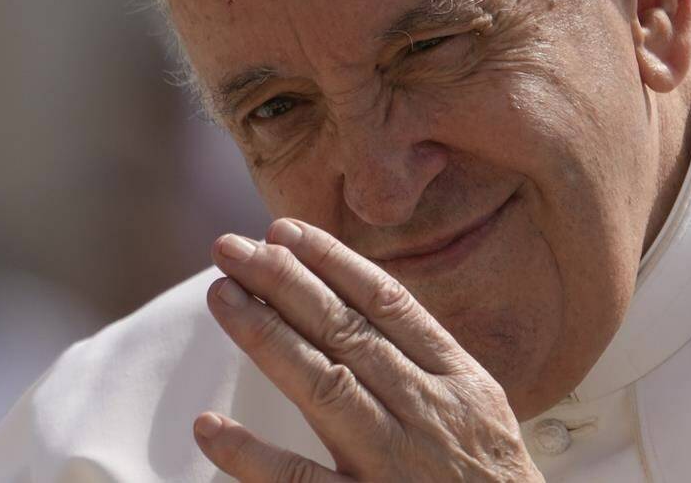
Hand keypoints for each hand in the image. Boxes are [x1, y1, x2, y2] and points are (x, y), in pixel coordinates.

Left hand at [194, 217, 543, 481]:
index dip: (332, 262)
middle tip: (231, 247)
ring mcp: (395, 465)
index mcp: (458, 380)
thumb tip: (360, 307)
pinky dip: (254, 455)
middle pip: (346, 332)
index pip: (387, 304)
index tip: (284, 231)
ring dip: (266, 336)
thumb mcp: (479, 410)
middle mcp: (428, 412)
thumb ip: (428, 364)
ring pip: (324, 386)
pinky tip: (211, 428)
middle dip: (285, 282)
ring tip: (222, 296)